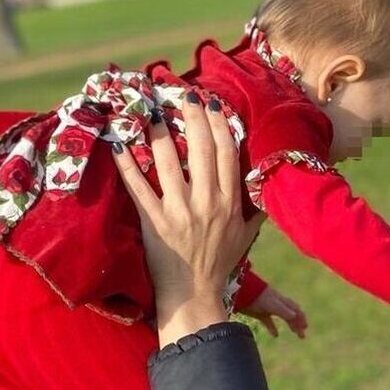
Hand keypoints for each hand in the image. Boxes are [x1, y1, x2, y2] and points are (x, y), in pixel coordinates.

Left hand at [113, 95, 263, 345]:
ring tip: (155, 111)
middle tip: (186, 94)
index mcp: (229, 203)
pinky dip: (128, 165)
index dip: (220, 126)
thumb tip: (269, 185)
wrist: (195, 296)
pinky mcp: (154, 223)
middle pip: (201, 150)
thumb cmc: (220, 265)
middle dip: (194, 117)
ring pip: (169, 163)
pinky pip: (139, 188)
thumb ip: (257, 208)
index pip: (227, 154)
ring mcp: (179, 212)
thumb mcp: (246, 236)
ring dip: (162, 133)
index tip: (214, 105)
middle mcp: (206, 203)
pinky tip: (120, 145)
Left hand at [242, 287, 307, 338]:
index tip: (305, 328)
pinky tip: (275, 335)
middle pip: (291, 314)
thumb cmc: (256, 296)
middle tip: (302, 335)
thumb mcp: (271, 304)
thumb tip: (295, 317)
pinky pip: (269, 321)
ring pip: (283, 317)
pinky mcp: (259, 312)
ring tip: (295, 332)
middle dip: (298, 324)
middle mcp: (277, 304)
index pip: (295, 310)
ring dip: (290, 324)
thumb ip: (282, 310)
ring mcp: (268, 308)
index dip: (301, 318)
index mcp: (282, 301)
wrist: (239, 290)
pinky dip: (273, 328)